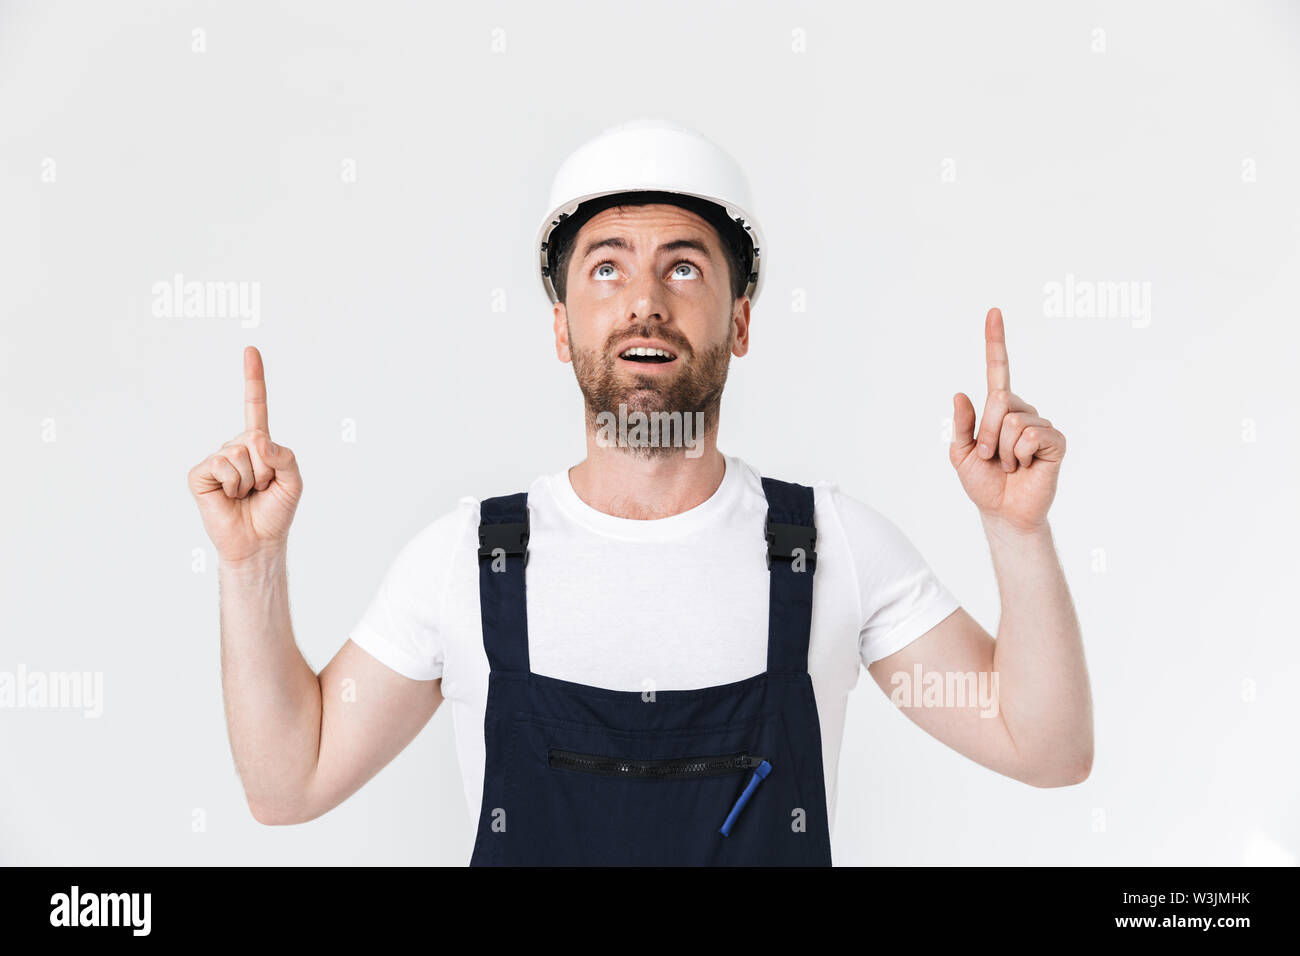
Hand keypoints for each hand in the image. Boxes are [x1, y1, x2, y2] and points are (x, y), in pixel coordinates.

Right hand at [187, 347, 302, 563]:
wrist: (258, 542)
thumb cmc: (276, 511)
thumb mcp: (294, 481)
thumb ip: (285, 456)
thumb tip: (257, 440)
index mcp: (259, 444)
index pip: (255, 406)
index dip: (253, 379)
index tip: (250, 350)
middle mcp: (236, 447)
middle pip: (254, 437)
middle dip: (267, 467)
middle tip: (262, 488)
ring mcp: (216, 459)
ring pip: (239, 452)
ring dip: (251, 479)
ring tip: (247, 495)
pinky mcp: (200, 474)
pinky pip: (222, 465)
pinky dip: (233, 483)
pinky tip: (230, 496)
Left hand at [950, 308, 1065, 533]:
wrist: (1003, 512)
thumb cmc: (984, 482)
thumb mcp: (960, 454)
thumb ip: (961, 425)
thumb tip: (961, 394)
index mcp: (998, 409)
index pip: (998, 370)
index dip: (995, 341)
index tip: (993, 312)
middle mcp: (1021, 410)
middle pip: (999, 401)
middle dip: (986, 433)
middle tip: (990, 456)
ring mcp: (1040, 424)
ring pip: (1013, 421)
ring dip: (1002, 449)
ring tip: (1009, 464)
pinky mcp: (1055, 441)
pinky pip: (1031, 435)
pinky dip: (1020, 455)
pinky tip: (1025, 466)